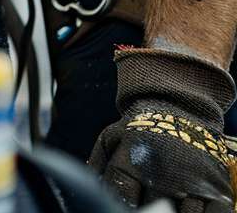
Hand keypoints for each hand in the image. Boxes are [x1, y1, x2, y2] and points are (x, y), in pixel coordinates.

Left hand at [88, 47, 236, 211]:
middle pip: (154, 210)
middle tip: (147, 207)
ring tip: (167, 211)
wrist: (179, 104)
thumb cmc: (140, 127)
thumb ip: (97, 165)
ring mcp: (193, 179)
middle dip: (148, 210)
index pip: (122, 197)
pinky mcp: (218, 184)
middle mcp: (163, 171)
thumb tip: (88, 189)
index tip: (124, 208)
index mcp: (132, 160)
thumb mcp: (111, 138)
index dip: (121, 207)